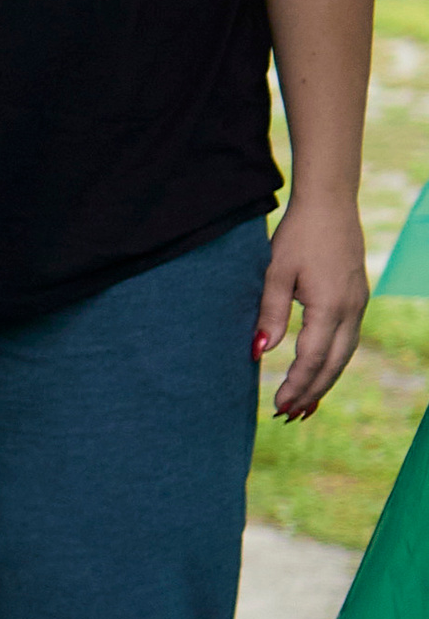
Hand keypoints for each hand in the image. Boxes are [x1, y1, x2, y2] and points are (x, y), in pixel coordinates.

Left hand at [256, 192, 368, 418]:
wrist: (330, 203)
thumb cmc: (298, 234)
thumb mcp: (275, 271)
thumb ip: (269, 313)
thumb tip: (259, 353)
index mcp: (330, 305)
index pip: (313, 357)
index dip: (296, 384)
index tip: (278, 406)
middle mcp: (351, 309)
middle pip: (334, 364)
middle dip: (311, 391)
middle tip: (288, 416)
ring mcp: (358, 304)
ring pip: (344, 355)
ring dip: (325, 381)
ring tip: (304, 406)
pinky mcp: (357, 299)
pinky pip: (347, 340)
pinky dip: (333, 362)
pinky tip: (320, 373)